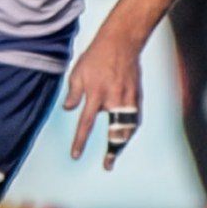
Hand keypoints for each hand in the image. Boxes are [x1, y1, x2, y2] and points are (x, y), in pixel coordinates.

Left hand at [62, 22, 141, 167]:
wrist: (121, 42)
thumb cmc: (96, 56)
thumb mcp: (77, 72)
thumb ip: (73, 93)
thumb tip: (68, 109)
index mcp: (95, 94)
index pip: (86, 124)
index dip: (80, 142)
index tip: (75, 156)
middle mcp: (113, 99)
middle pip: (114, 132)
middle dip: (112, 151)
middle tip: (107, 165)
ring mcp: (128, 98)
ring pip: (127, 128)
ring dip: (122, 143)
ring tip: (116, 154)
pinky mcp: (137, 96)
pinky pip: (135, 118)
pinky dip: (131, 129)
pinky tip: (126, 136)